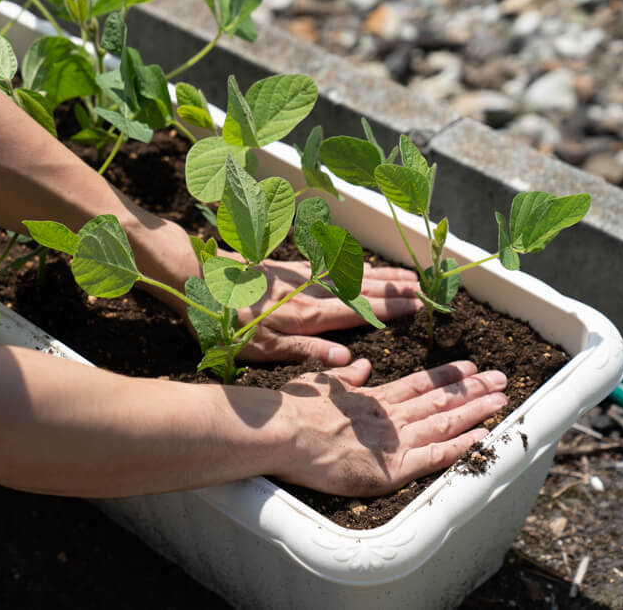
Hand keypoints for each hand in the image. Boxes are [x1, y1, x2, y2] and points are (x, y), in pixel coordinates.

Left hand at [235, 260, 422, 365]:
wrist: (198, 276)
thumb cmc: (226, 321)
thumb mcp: (262, 348)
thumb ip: (307, 351)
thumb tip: (348, 360)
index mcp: (308, 316)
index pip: (360, 311)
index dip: (391, 309)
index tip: (419, 306)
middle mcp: (311, 291)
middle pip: (362, 288)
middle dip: (395, 288)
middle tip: (424, 288)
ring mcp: (299, 274)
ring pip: (349, 273)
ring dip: (379, 275)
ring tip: (405, 275)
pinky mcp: (286, 264)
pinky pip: (330, 263)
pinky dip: (351, 264)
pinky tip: (358, 263)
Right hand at [275, 360, 506, 496]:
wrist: (290, 433)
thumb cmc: (297, 411)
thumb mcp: (321, 383)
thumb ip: (347, 377)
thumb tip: (363, 365)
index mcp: (373, 397)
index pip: (418, 384)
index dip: (446, 376)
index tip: (469, 368)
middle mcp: (391, 416)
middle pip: (439, 400)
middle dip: (472, 390)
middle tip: (501, 379)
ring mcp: (396, 440)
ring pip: (445, 423)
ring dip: (475, 411)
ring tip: (502, 400)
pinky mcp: (396, 467)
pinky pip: (436, 456)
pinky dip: (462, 446)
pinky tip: (483, 438)